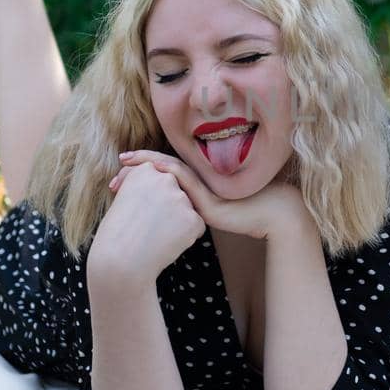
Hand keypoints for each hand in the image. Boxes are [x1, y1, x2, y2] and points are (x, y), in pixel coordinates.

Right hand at [86, 161, 204, 287]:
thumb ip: (143, 185)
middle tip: (144, 227)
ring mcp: (182, 199)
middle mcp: (165, 179)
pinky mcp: (194, 219)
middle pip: (173, 193)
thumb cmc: (116, 234)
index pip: (158, 181)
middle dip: (163, 209)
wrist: (120, 262)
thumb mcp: (123, 198)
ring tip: (152, 236)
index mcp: (145, 171)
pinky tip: (165, 244)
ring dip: (174, 222)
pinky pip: (194, 226)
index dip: (148, 201)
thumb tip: (158, 177)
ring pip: (185, 209)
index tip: (136, 215)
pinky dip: (184, 237)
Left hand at [114, 150, 309, 240]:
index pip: (164, 171)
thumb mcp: (216, 215)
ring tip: (121, 171)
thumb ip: (196, 213)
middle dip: (135, 170)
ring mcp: (203, 187)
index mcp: (199, 183)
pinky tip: (148, 171)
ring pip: (166, 171)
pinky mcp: (207, 196)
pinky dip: (163, 172)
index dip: (142, 167)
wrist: (274, 216)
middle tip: (114, 174)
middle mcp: (199, 181)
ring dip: (141, 170)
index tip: (122, 168)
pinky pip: (182, 180)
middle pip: (159, 169)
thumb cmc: (249, 218)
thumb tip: (173, 222)